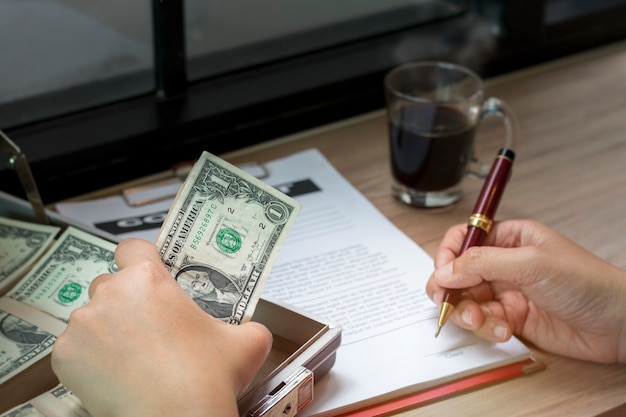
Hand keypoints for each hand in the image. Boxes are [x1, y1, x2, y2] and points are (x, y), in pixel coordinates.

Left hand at [51, 238, 272, 416]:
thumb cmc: (207, 378)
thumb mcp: (247, 343)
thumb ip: (247, 326)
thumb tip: (252, 332)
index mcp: (150, 279)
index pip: (132, 248)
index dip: (141, 259)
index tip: (148, 275)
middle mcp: (111, 293)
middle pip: (111, 284)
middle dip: (127, 301)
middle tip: (148, 327)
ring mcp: (84, 325)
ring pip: (92, 317)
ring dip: (107, 330)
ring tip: (132, 358)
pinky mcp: (65, 356)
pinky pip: (75, 350)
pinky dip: (90, 360)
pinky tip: (115, 377)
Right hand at [426, 219, 625, 363]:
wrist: (618, 324)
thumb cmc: (587, 282)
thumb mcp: (531, 263)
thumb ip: (483, 263)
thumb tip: (445, 270)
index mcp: (509, 238)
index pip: (464, 239)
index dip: (447, 256)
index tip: (443, 275)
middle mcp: (504, 264)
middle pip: (458, 273)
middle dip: (451, 291)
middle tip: (448, 305)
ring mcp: (507, 292)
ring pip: (467, 300)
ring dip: (468, 313)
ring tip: (481, 321)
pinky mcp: (511, 319)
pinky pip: (483, 322)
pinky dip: (487, 328)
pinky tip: (504, 331)